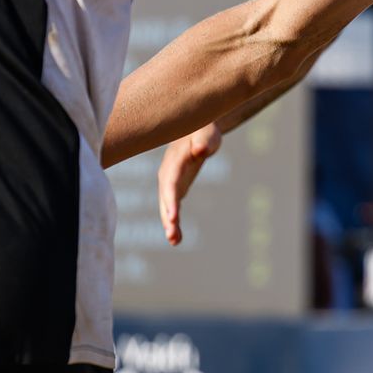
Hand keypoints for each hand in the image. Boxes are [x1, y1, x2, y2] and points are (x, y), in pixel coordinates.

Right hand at [157, 123, 222, 245]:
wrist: (198, 131)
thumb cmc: (204, 131)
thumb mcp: (207, 135)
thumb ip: (203, 143)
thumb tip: (199, 150)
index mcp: (175, 162)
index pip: (171, 183)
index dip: (170, 200)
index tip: (172, 216)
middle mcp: (168, 174)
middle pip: (165, 198)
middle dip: (167, 217)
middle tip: (171, 235)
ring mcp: (170, 183)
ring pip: (166, 206)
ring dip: (169, 224)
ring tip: (174, 242)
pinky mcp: (175, 189)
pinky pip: (172, 208)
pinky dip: (173, 222)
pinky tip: (177, 239)